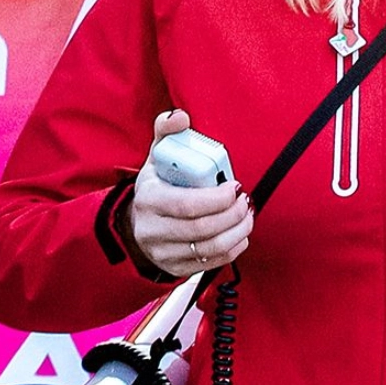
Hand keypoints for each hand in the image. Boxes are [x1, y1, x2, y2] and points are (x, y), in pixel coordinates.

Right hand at [127, 109, 252, 276]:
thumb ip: (167, 131)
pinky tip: (240, 233)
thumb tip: (179, 116)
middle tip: (246, 200)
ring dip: (238, 231)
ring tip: (247, 215)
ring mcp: (163, 252)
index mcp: (148, 200)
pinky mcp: (176, 268)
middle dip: (233, 214)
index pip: (187, 204)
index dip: (217, 198)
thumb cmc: (157, 184)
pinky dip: (233, 248)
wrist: (137, 222)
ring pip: (210, 248)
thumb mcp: (157, 155)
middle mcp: (152, 230)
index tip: (235, 186)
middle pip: (202, 228)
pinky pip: (212, 263)